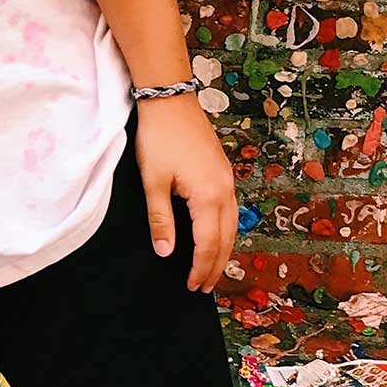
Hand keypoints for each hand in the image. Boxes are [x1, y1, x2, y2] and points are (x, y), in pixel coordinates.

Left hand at [134, 96, 237, 293]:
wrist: (170, 99)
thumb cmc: (159, 138)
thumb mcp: (153, 181)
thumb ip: (161, 219)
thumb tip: (166, 252)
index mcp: (208, 196)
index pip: (208, 244)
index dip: (200, 268)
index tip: (192, 286)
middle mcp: (225, 191)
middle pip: (226, 239)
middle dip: (216, 266)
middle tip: (204, 288)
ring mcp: (227, 180)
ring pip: (232, 225)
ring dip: (223, 249)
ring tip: (212, 269)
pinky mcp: (223, 170)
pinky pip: (230, 210)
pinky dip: (225, 230)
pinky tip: (215, 234)